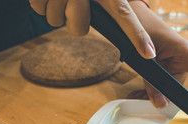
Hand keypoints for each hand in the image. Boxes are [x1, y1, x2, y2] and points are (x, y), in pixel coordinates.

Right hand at [28, 0, 155, 58]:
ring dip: (55, 10)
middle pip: (78, 28)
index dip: (137, 35)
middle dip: (74, 22)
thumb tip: (130, 30)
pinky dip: (41, 3)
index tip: (148, 54)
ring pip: (55, 20)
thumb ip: (117, 4)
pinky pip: (39, 10)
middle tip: (73, 4)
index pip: (124, 14)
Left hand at [128, 1, 187, 107]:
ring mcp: (175, 64)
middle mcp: (184, 60)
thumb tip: (161, 104)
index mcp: (185, 52)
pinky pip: (161, 84)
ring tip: (137, 94)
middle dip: (168, 99)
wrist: (134, 18)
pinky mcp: (166, 68)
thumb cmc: (143, 28)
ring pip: (169, 89)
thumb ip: (151, 82)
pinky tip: (137, 92)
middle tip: (153, 103)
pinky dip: (149, 90)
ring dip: (154, 94)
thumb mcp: (144, 57)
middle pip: (183, 88)